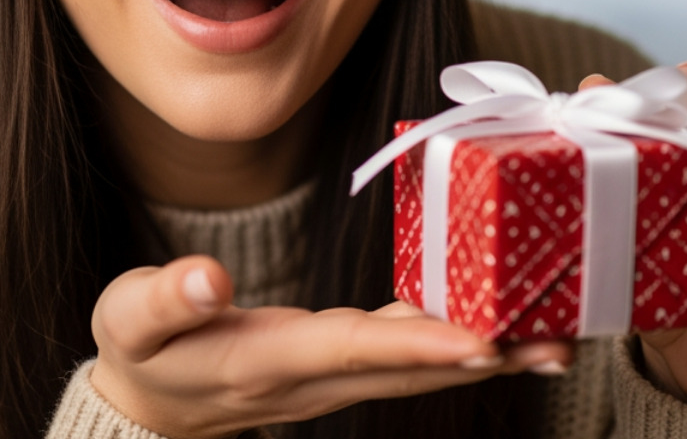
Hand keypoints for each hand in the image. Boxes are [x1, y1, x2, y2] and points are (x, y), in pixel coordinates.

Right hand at [88, 255, 573, 437]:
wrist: (148, 407)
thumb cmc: (141, 353)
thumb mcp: (128, 320)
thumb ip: (165, 299)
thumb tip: (207, 278)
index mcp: (267, 363)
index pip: (354, 350)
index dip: (418, 347)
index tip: (481, 340)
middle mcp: (314, 378)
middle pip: (410, 371)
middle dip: (486, 358)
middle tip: (558, 343)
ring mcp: (331, 378)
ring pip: (418, 370)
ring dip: (488, 356)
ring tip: (556, 339)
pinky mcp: (339, 365)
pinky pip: (407, 357)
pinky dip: (455, 342)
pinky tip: (498, 322)